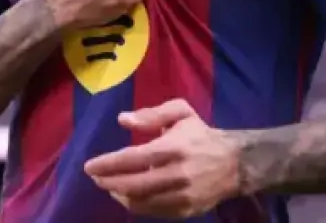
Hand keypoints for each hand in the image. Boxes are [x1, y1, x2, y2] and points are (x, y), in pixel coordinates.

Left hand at [84, 99, 237, 218]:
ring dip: (119, 195)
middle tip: (95, 177)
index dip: (108, 164)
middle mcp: (177, 175)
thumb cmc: (201, 135)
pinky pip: (153, 212)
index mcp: (173, 148)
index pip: (133, 159)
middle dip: (108, 182)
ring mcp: (182, 196)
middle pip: (133, 184)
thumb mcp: (181, 112)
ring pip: (141, 202)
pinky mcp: (186, 211)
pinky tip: (127, 196)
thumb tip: (122, 120)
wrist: (236, 163)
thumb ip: (151, 114)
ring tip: (109, 186)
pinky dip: (136, 205)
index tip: (89, 166)